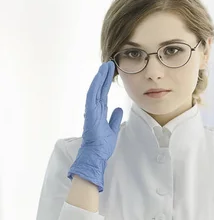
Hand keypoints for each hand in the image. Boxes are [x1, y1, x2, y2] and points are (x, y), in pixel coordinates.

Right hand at [68, 61, 122, 191]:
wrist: (95, 155)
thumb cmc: (102, 144)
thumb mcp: (112, 129)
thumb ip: (114, 118)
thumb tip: (118, 109)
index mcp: (99, 112)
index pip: (103, 94)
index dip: (106, 83)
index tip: (111, 72)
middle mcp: (94, 110)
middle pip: (99, 89)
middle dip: (104, 76)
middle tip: (109, 64)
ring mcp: (91, 111)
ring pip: (95, 91)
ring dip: (100, 78)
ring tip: (105, 66)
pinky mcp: (90, 114)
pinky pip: (92, 98)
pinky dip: (95, 87)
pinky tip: (99, 78)